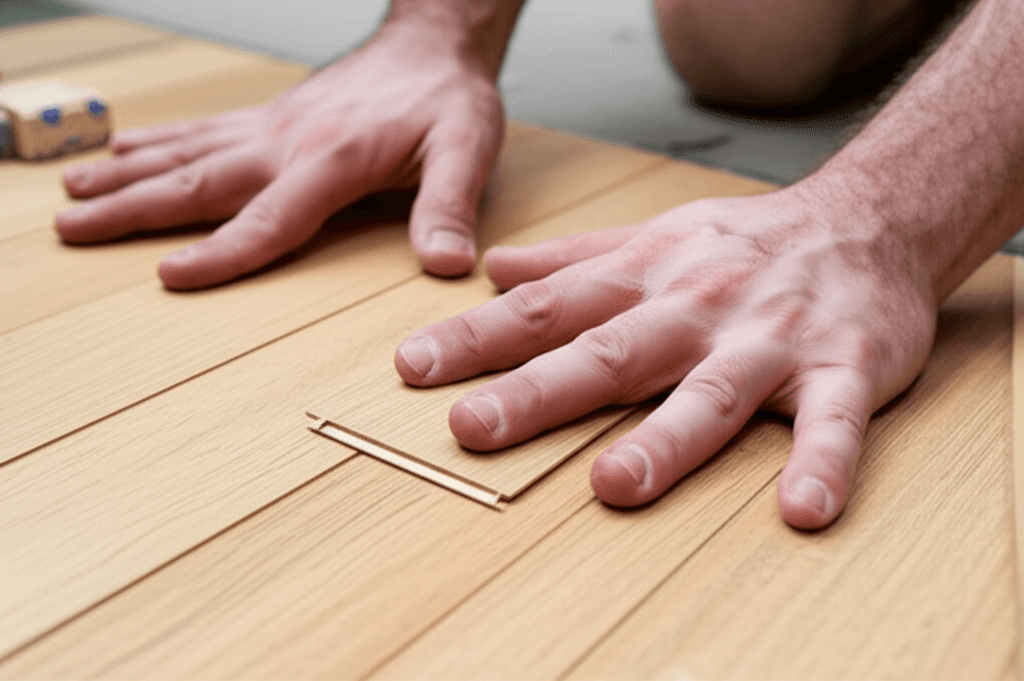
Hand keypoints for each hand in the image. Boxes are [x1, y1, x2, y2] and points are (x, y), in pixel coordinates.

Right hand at [56, 24, 503, 287]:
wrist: (430, 47)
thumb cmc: (447, 100)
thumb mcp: (466, 150)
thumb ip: (449, 206)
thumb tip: (447, 265)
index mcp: (332, 159)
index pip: (270, 218)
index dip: (223, 252)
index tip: (170, 276)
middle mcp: (288, 142)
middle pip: (199, 182)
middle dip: (132, 209)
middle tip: (71, 228)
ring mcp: (271, 128)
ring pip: (185, 153)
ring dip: (126, 174)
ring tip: (71, 192)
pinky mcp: (270, 119)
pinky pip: (201, 130)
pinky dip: (156, 142)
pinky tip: (123, 149)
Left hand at [394, 186, 937, 528]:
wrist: (869, 219)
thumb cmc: (745, 240)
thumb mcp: (653, 236)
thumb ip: (574, 257)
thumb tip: (494, 268)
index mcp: (646, 278)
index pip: (548, 308)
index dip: (478, 338)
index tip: (414, 367)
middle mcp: (697, 308)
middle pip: (611, 352)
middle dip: (540, 391)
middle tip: (473, 427)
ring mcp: (770, 338)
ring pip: (711, 392)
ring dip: (665, 439)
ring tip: (615, 484)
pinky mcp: (844, 367)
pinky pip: (832, 420)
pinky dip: (820, 462)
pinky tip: (800, 510)